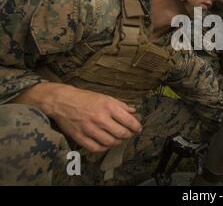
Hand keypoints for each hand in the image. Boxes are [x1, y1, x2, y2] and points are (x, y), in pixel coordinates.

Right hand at [13, 82, 141, 152]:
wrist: (62, 101)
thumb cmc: (85, 98)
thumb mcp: (105, 97)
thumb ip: (121, 105)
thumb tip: (133, 111)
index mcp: (108, 106)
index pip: (129, 121)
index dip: (136, 127)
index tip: (138, 129)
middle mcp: (100, 118)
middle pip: (121, 134)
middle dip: (128, 135)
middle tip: (129, 134)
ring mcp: (89, 129)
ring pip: (110, 142)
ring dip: (117, 142)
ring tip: (117, 138)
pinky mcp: (80, 137)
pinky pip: (96, 148)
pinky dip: (104, 148)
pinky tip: (106, 143)